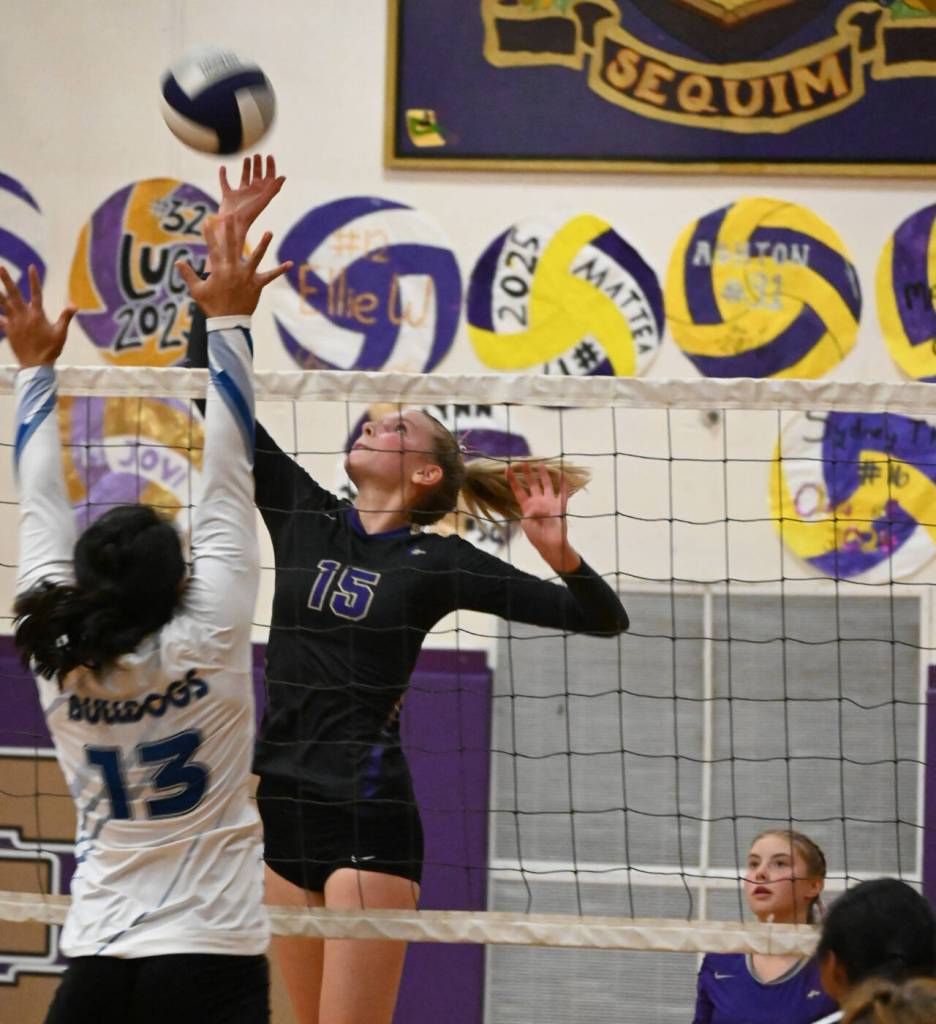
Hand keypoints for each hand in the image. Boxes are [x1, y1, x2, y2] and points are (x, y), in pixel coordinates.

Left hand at [0, 265, 75, 367]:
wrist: (35, 365)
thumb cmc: (51, 349)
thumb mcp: (61, 333)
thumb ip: (66, 317)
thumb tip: (75, 305)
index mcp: (37, 314)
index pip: (36, 293)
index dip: (34, 279)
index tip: (31, 267)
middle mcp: (23, 315)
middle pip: (13, 294)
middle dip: (7, 280)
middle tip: (1, 267)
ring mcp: (14, 322)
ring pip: (3, 304)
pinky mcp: (8, 330)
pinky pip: (0, 319)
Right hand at [177, 214, 291, 317]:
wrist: (228, 323)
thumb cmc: (212, 306)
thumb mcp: (197, 291)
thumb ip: (188, 274)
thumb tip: (177, 262)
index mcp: (218, 270)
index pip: (213, 248)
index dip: (210, 235)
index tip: (208, 221)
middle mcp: (234, 270)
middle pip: (233, 246)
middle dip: (232, 230)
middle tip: (234, 215)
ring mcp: (247, 277)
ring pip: (256, 258)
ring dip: (263, 244)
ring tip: (269, 232)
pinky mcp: (257, 285)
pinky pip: (270, 276)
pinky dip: (280, 270)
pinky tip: (290, 263)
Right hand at [218, 154, 284, 230]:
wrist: (233, 225)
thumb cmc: (249, 214)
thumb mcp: (263, 200)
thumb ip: (273, 189)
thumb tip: (283, 177)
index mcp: (261, 193)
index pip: (269, 178)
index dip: (271, 167)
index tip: (269, 156)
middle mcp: (252, 193)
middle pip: (258, 176)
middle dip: (259, 165)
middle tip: (258, 155)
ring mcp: (240, 195)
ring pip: (244, 178)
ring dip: (246, 168)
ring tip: (247, 158)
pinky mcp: (228, 196)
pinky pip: (225, 183)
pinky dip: (223, 175)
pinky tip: (223, 168)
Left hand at [506, 461, 580, 573]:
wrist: (550, 546)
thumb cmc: (536, 536)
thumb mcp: (526, 523)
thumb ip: (530, 512)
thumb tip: (538, 504)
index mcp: (527, 506)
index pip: (518, 490)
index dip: (513, 479)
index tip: (508, 468)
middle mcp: (538, 502)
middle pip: (532, 484)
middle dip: (528, 473)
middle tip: (525, 462)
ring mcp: (549, 503)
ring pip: (546, 485)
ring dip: (544, 475)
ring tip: (541, 464)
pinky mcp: (560, 506)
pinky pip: (562, 493)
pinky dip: (563, 484)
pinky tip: (563, 474)